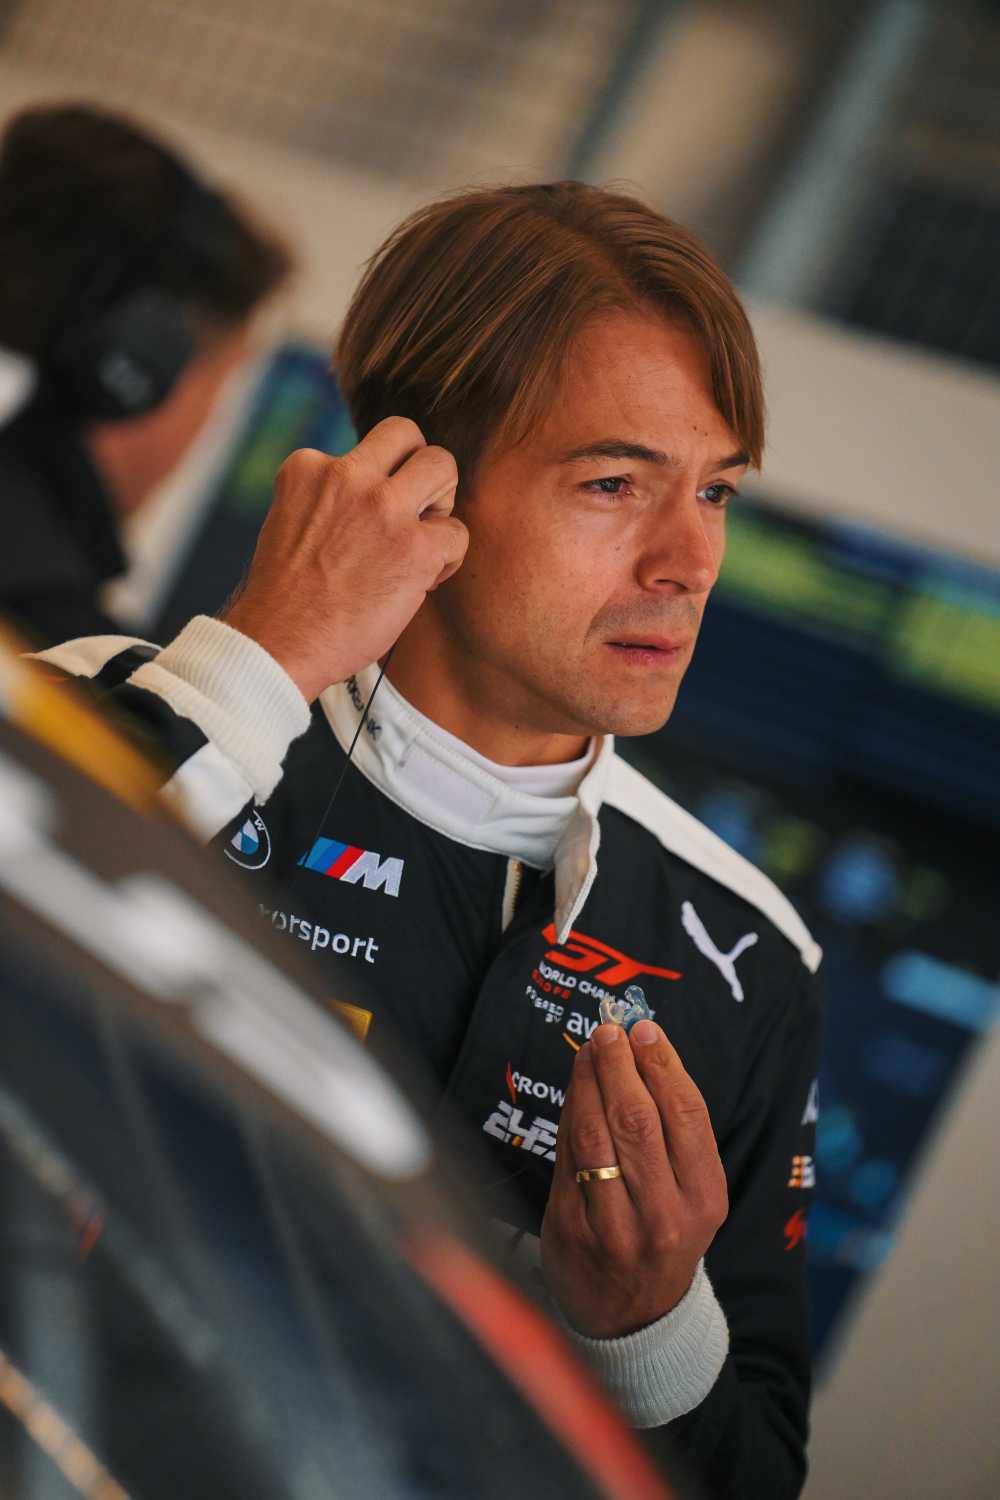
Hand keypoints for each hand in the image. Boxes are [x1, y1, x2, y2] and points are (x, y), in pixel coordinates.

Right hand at [222, 417, 467, 701]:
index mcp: (307, 467)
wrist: (278, 645)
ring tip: (424, 539)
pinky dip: (447, 559)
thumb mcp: (294, 521)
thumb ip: (331, 498)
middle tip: (414, 510)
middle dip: (417, 467)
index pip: (362, 451)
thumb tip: (383, 494)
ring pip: (443, 463)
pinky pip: (457, 533)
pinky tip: (423, 582)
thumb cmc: (287, 598)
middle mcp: (345, 475)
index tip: (364, 525)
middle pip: (406, 434)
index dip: (374, 485)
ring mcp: (382, 507)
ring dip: (442, 500)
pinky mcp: (415, 546)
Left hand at [541, 1020, 727, 1339]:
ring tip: (588, 1050)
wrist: (634, 1318)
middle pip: (638, 1120)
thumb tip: (641, 1049)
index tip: (645, 1029)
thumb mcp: (692, 1195)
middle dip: (620, 1065)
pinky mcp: (571, 1231)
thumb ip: (672, 1132)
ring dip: (588, 1081)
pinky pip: (566, 1157)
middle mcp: (664, 1217)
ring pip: (596, 1135)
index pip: (686, 1116)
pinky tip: (573, 1090)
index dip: (663, 1065)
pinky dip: (568, 1114)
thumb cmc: (665, 1234)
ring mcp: (615, 1228)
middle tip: (609, 1030)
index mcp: (705, 1200)